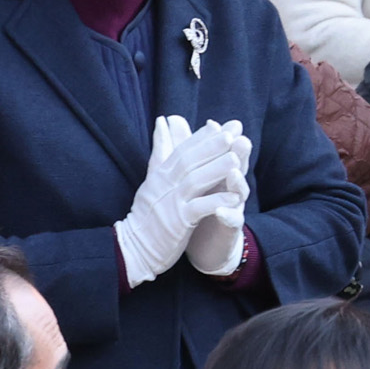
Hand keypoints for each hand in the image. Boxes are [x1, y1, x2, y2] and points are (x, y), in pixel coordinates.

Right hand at [114, 117, 244, 286]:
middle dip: (209, 147)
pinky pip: (198, 209)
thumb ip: (161, 150)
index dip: (200, 138)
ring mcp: (171, 203)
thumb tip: (162, 121)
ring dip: (215, 170)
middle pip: (188, 162)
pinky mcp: (177, 223)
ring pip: (194, 182)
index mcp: (161, 175)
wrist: (133, 247)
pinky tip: (233, 197)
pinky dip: (215, 202)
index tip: (218, 125)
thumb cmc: (147, 213)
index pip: (181, 151)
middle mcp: (165, 185)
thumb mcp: (153, 178)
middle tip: (230, 134)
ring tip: (236, 159)